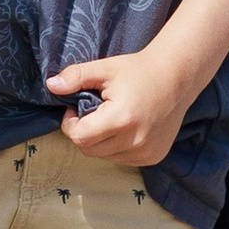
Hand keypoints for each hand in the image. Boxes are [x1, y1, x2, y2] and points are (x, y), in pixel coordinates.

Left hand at [49, 48, 194, 167]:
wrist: (177, 78)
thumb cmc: (138, 70)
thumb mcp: (105, 69)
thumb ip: (76, 76)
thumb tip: (51, 86)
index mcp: (121, 119)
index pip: (79, 137)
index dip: (70, 123)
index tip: (76, 108)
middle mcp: (135, 141)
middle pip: (89, 150)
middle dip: (83, 132)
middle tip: (92, 112)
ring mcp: (146, 152)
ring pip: (105, 156)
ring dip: (100, 141)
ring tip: (111, 118)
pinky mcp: (153, 157)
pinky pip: (122, 158)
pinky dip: (117, 147)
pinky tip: (126, 127)